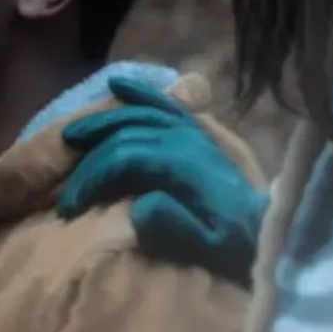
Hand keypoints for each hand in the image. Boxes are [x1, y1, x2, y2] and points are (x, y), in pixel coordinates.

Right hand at [59, 77, 268, 286]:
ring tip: (71, 135)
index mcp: (183, 164)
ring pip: (139, 114)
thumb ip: (176, 228)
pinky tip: (117, 85)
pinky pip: (164, 103)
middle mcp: (185, 138)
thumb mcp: (210, 247)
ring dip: (103, 121)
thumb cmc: (235, 242)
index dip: (93, 178)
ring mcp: (191, 131)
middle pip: (126, 135)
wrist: (267, 228)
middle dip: (90, 159)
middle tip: (65, 191)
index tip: (71, 207)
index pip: (125, 156)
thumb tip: (138, 207)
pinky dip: (140, 93)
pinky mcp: (197, 131)